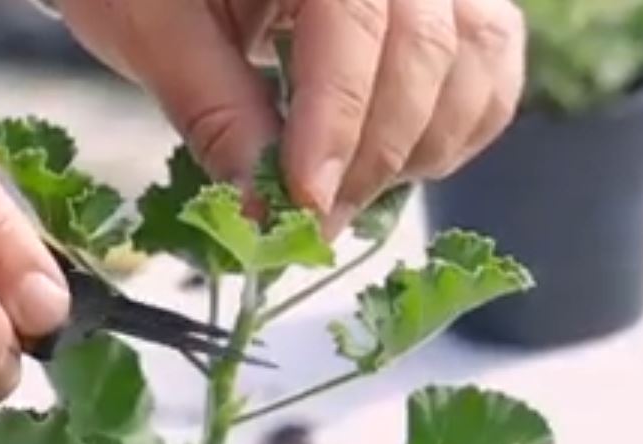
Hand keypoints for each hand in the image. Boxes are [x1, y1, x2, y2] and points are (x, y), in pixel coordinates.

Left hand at [58, 0, 525, 231]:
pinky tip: (398, 164)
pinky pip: (492, 57)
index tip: (302, 202)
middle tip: (310, 225)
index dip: (337, 119)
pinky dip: (460, 123)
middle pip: (427, 45)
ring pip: (477, 52)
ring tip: (345, 197)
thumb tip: (262, 209)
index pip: (353, 18)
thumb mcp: (150, 26)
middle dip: (371, 153)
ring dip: (421, 145)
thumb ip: (214, 109)